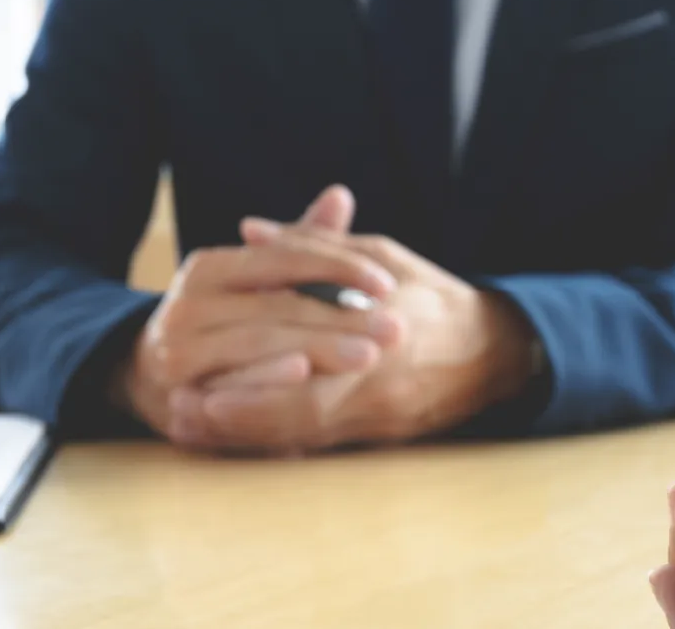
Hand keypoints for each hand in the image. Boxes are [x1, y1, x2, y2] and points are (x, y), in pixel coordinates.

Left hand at [167, 190, 535, 451]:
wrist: (492, 352)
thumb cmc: (433, 296)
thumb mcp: (383, 257)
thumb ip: (317, 245)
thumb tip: (253, 230)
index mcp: (385, 330)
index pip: (311, 352)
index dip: (254, 367)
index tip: (202, 369)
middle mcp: (382, 379)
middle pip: (300, 406)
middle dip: (239, 411)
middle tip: (182, 406)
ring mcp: (381, 413)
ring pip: (304, 434)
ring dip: (245, 434)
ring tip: (193, 427)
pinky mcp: (379, 435)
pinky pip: (316, 445)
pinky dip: (271, 444)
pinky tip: (232, 439)